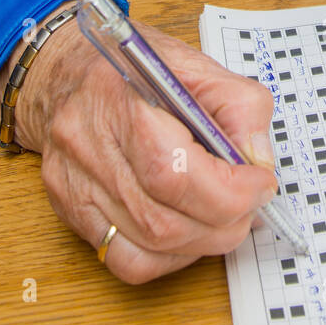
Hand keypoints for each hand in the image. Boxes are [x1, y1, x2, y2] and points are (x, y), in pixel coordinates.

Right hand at [0, 5, 277, 282]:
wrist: (64, 72)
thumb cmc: (129, 66)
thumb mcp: (195, 64)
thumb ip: (238, 105)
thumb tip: (258, 159)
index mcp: (120, 102)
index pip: (174, 172)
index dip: (230, 191)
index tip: (260, 182)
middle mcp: (88, 149)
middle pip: (163, 222)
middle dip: (224, 222)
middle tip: (250, 202)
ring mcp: (75, 187)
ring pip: (148, 248)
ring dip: (203, 241)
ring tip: (225, 214)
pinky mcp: (72, 212)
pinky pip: (128, 260)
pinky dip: (169, 256)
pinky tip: (188, 229)